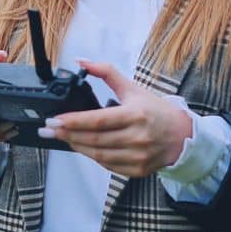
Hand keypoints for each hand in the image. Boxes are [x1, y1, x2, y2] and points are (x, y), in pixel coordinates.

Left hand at [37, 60, 193, 176]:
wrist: (182, 136)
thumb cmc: (155, 110)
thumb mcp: (132, 88)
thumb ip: (106, 72)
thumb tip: (81, 62)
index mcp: (136, 114)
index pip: (97, 120)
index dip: (72, 121)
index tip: (53, 120)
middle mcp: (138, 137)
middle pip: (94, 140)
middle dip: (67, 134)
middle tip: (48, 130)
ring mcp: (138, 156)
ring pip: (98, 155)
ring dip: (76, 146)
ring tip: (62, 137)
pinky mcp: (138, 170)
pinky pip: (108, 165)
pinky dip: (92, 156)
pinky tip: (82, 147)